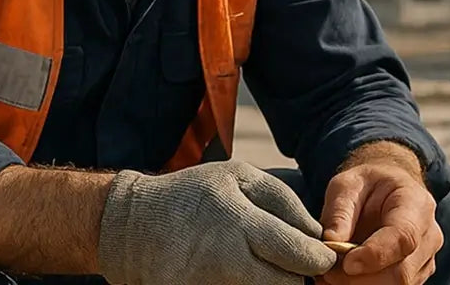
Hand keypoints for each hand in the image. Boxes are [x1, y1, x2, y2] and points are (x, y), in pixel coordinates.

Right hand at [96, 160, 336, 284]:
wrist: (132, 226)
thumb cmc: (190, 195)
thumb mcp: (235, 176)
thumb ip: (282, 200)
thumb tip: (315, 233)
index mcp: (240, 223)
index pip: (300, 256)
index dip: (317, 259)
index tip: (317, 255)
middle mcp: (226, 259)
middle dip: (293, 275)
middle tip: (287, 263)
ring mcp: (209, 283)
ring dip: (268, 281)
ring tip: (255, 264)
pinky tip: (236, 274)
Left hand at [318, 161, 441, 284]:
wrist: (388, 189)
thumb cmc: (369, 185)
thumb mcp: (347, 185)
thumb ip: (339, 210)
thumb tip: (330, 241)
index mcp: (416, 205)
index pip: (403, 238)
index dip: (375, 255)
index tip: (346, 263)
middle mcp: (429, 236)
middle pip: (401, 272)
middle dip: (360, 278)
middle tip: (327, 272)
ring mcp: (425, 260)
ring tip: (331, 274)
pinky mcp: (415, 276)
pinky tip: (343, 278)